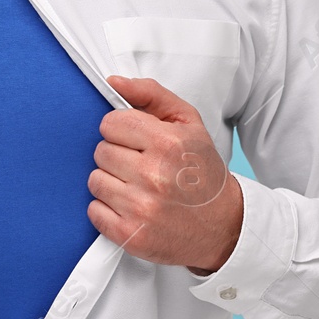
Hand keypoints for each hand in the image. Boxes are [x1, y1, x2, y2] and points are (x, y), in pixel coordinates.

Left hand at [87, 75, 242, 274]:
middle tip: (140, 165)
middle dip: (118, 155)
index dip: (122, 130)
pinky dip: (107, 209)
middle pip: (101, 151)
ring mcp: (141, 208)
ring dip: (111, 182)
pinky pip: (94, 211)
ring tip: (136, 186)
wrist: (224, 225)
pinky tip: (130, 207)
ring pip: (95, 180)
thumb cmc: (202, 170)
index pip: (111, 123)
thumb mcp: (188, 123)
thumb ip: (151, 94)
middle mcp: (154, 175)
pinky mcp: (131, 236)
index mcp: (168, 143)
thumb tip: (113, 82)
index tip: (136, 140)